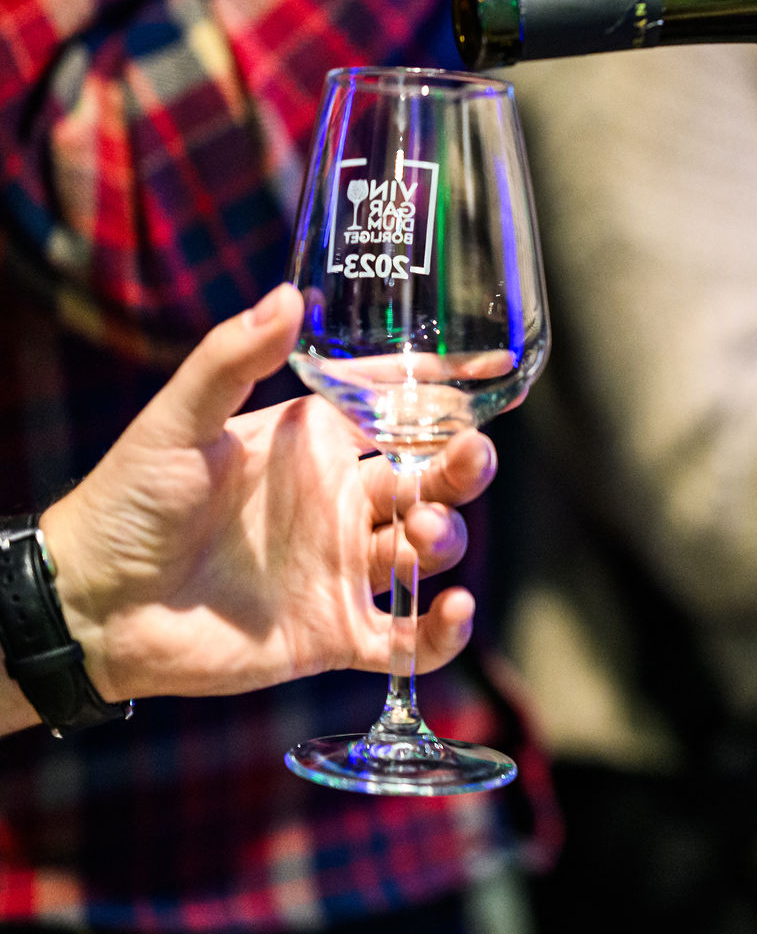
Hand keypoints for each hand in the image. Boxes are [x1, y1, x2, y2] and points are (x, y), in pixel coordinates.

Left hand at [37, 286, 495, 705]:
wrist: (87, 607)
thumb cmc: (126, 502)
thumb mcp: (177, 421)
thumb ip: (233, 359)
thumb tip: (290, 294)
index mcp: (314, 446)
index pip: (397, 409)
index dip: (444, 391)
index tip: (492, 370)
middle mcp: (340, 503)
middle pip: (432, 477)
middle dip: (464, 465)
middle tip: (469, 458)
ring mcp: (343, 569)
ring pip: (430, 548)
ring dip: (445, 536)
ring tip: (422, 532)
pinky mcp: (336, 634)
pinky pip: (409, 639)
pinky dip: (443, 632)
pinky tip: (454, 609)